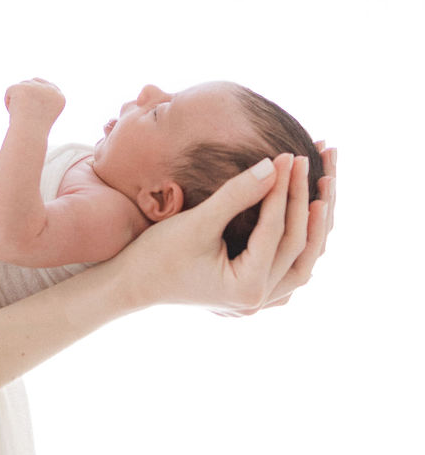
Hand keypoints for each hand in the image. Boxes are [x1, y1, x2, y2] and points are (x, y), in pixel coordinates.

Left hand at [4, 78, 65, 126]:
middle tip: (20, 106)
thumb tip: (29, 94)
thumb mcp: (40, 117)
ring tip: (19, 114)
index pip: (48, 85)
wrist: (28, 133)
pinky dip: (8, 102)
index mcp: (60, 98)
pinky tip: (13, 112)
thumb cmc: (33, 131)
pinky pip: (10, 91)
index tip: (30, 96)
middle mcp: (51, 90)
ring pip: (21, 86)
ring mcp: (36, 87)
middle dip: (25, 91)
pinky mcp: (22, 87)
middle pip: (33, 82)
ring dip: (16, 99)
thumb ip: (38, 104)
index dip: (37, 89)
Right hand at [119, 149, 335, 316]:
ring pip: (302, 259)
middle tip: (315, 164)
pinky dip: (300, 237)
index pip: (276, 232)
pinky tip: (307, 213)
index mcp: (247, 288)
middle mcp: (259, 300)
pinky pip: (289, 264)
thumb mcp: (196, 223)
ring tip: (324, 187)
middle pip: (300, 247)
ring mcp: (259, 299)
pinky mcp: (253, 289)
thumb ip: (236, 194)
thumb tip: (275, 164)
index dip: (283, 190)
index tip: (289, 154)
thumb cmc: (156, 254)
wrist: (131, 282)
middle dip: (310, 202)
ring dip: (315, 223)